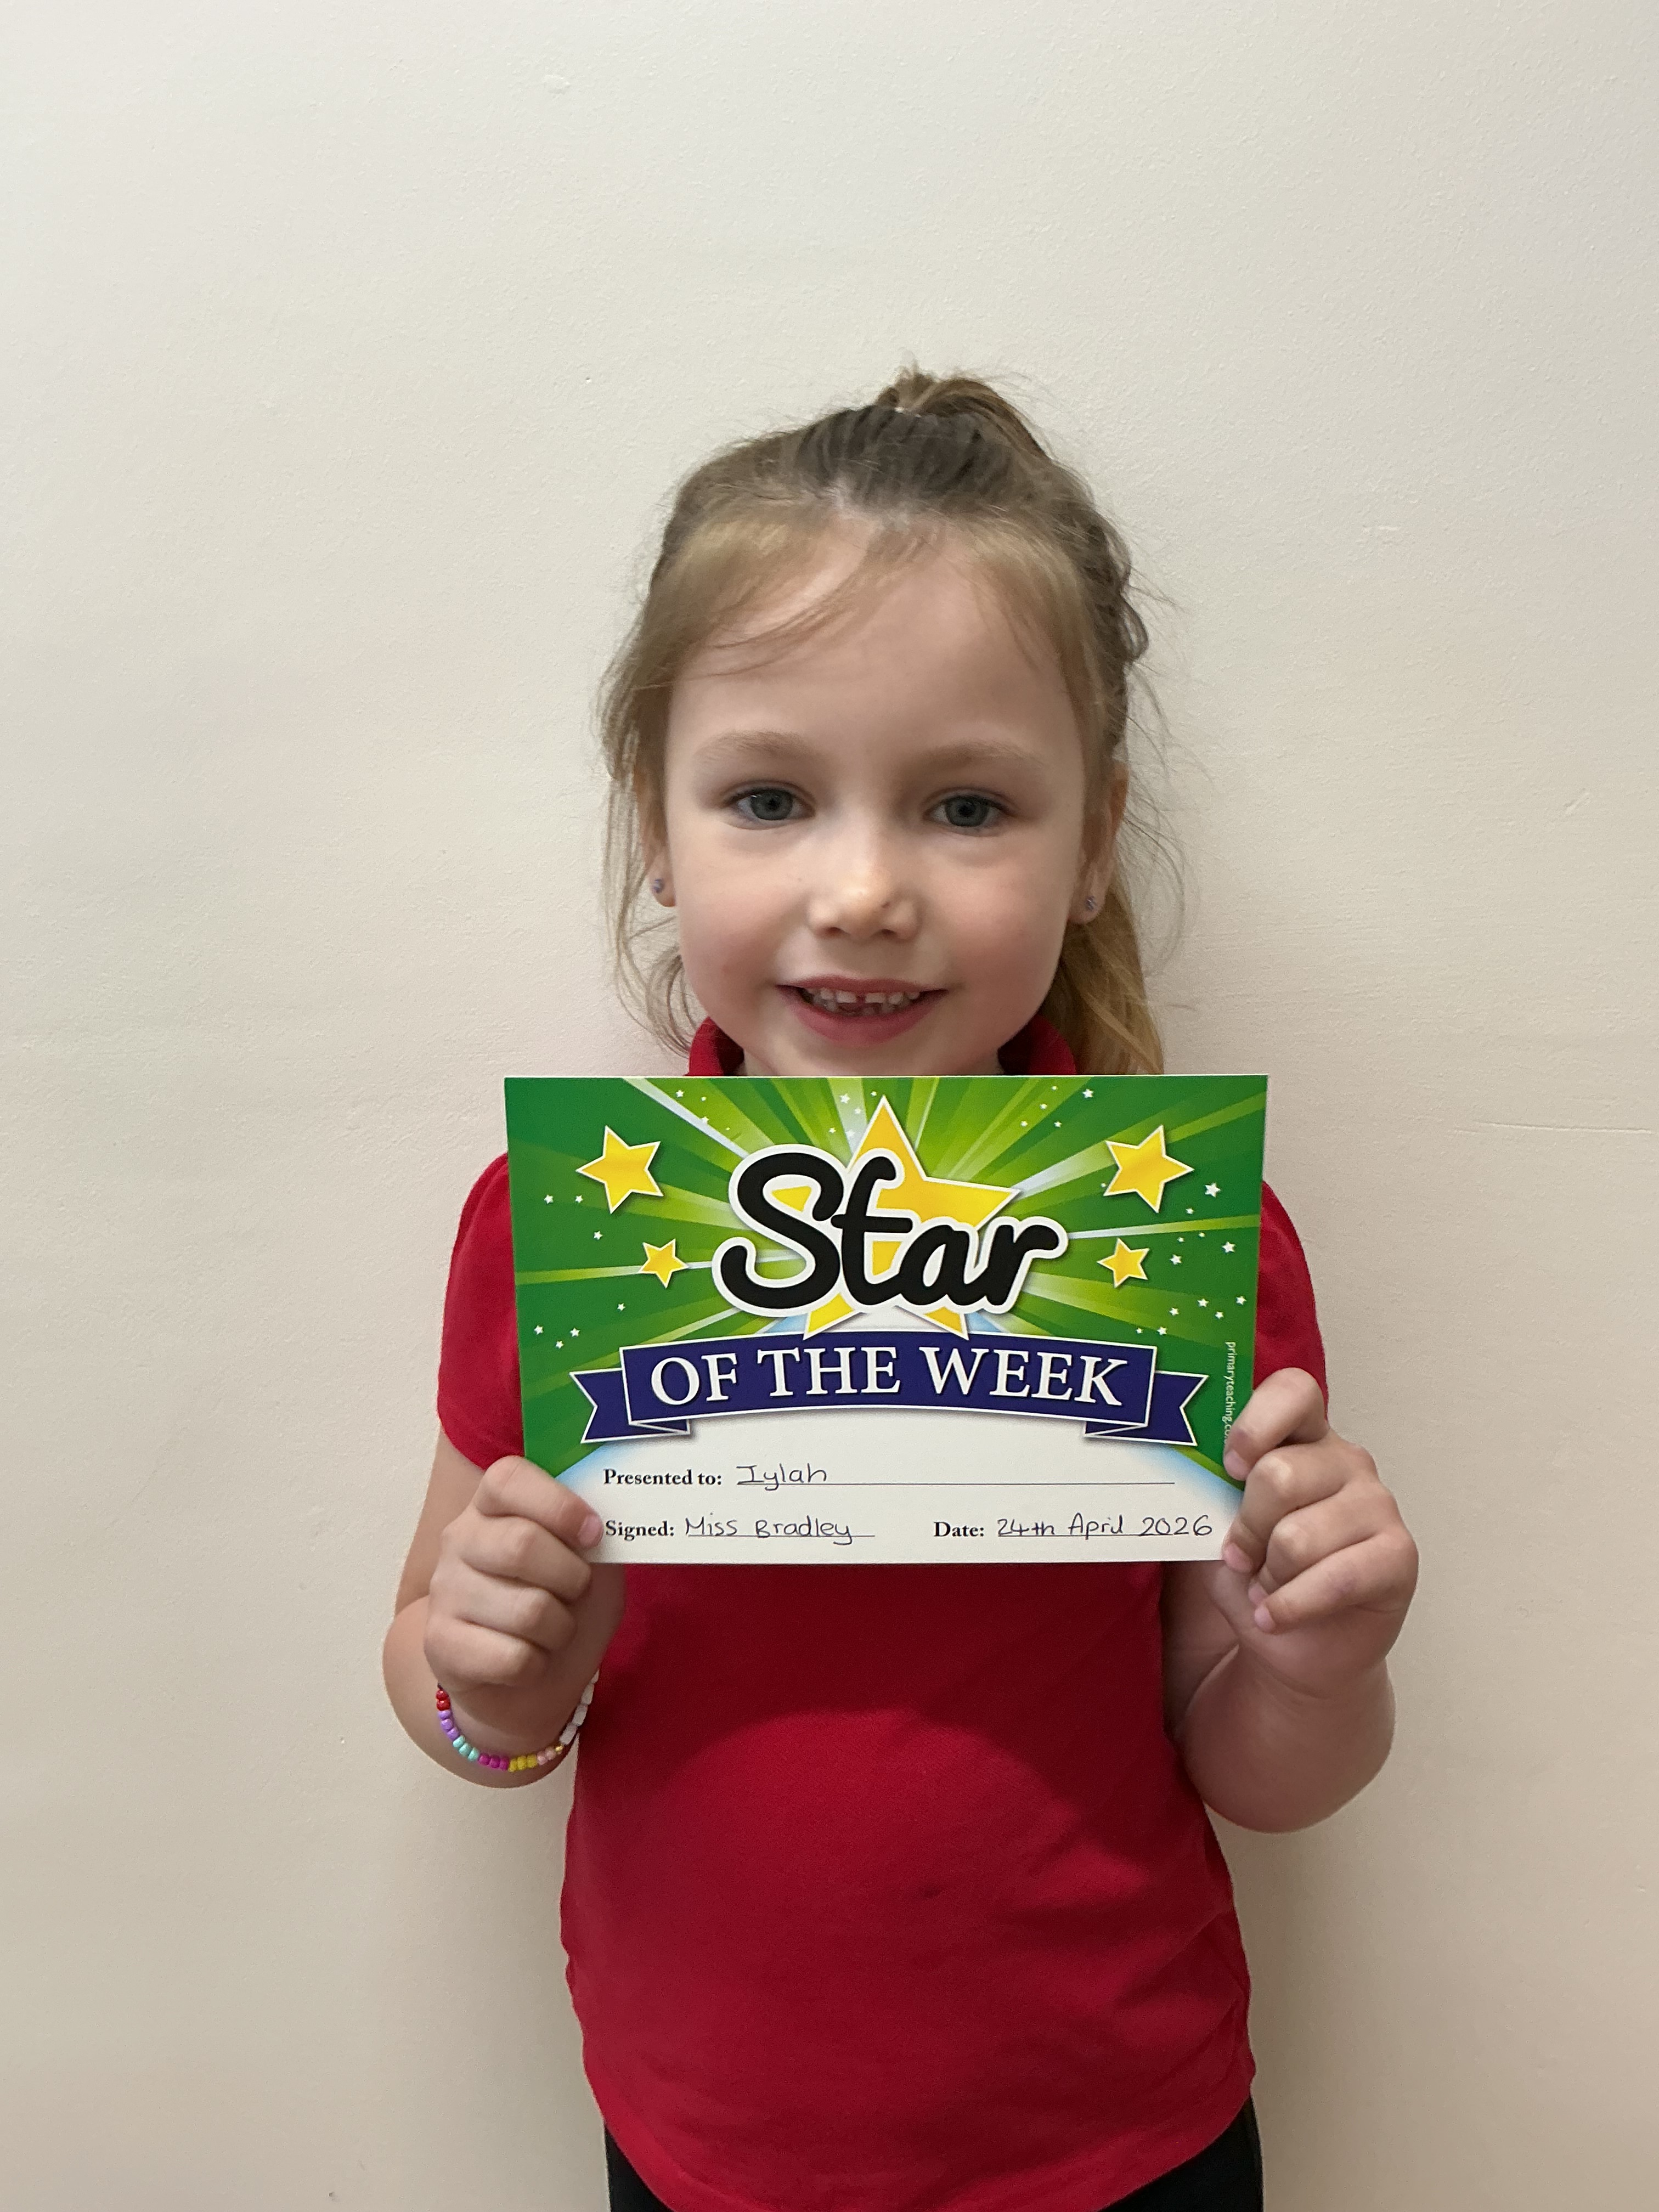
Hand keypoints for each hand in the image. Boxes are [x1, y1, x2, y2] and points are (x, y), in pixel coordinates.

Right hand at [423, 1457, 623, 1743]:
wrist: (531, 1684)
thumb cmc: (565, 1607)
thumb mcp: (593, 1563)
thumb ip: (596, 1534)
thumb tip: (606, 1517)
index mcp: (494, 1505)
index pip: (509, 1478)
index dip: (558, 1504)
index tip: (593, 1533)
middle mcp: (460, 1539)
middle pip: (521, 1544)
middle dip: (572, 1577)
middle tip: (578, 1591)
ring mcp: (445, 1591)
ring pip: (527, 1610)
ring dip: (560, 1628)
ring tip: (552, 1630)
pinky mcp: (439, 1645)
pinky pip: (512, 1658)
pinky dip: (537, 1665)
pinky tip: (527, 1661)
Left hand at [1212, 1368, 1417, 1699]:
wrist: (1292, 1647)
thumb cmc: (1254, 1572)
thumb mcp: (1218, 1523)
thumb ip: (1208, 1489)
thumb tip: (1180, 1470)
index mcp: (1303, 1437)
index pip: (1293, 1392)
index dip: (1257, 1423)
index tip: (1230, 1466)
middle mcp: (1347, 1461)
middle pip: (1280, 1475)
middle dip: (1246, 1528)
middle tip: (1240, 1555)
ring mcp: (1378, 1505)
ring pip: (1298, 1536)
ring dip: (1268, 1575)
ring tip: (1266, 1586)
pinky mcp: (1398, 1557)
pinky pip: (1335, 1578)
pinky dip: (1290, 1606)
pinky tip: (1274, 1616)